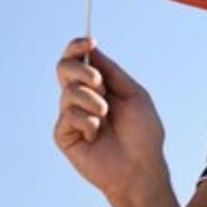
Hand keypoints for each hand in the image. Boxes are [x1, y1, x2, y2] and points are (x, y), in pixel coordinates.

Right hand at [53, 38, 168, 206]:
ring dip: (93, 101)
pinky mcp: (64, 135)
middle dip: (83, 71)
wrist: (140, 165)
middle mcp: (81, 98)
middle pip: (63, 68)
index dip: (77, 46)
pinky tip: (96, 135)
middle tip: (100, 83)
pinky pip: (68, 116)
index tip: (90, 42)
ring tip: (106, 117)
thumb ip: (111, 72)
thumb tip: (92, 50)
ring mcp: (71, 116)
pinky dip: (87, 122)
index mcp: (99, 86)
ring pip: (69, 92)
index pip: (78, 59)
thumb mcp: (133, 93)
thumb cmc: (143, 131)